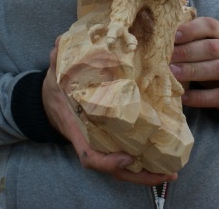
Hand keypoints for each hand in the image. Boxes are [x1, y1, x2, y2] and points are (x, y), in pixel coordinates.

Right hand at [42, 38, 177, 185]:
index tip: (127, 157)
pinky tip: (165, 162)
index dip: (108, 161)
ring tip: (172, 173)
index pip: (90, 155)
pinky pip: (125, 156)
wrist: (46, 103)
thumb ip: (58, 60)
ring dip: (145, 174)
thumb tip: (60, 44)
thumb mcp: (54, 74)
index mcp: (77, 130)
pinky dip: (143, 163)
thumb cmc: (54, 91)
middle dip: (139, 176)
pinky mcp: (108, 140)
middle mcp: (91, 142)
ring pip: (121, 169)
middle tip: (168, 174)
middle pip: (114, 170)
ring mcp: (100, 144)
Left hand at [169, 17, 218, 112]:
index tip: (173, 36)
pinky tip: (185, 98)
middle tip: (168, 58)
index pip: (210, 25)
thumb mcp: (204, 48)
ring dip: (194, 71)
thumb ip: (188, 43)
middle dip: (188, 52)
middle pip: (213, 48)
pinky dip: (201, 97)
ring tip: (174, 74)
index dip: (191, 29)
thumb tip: (159, 43)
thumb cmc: (212, 63)